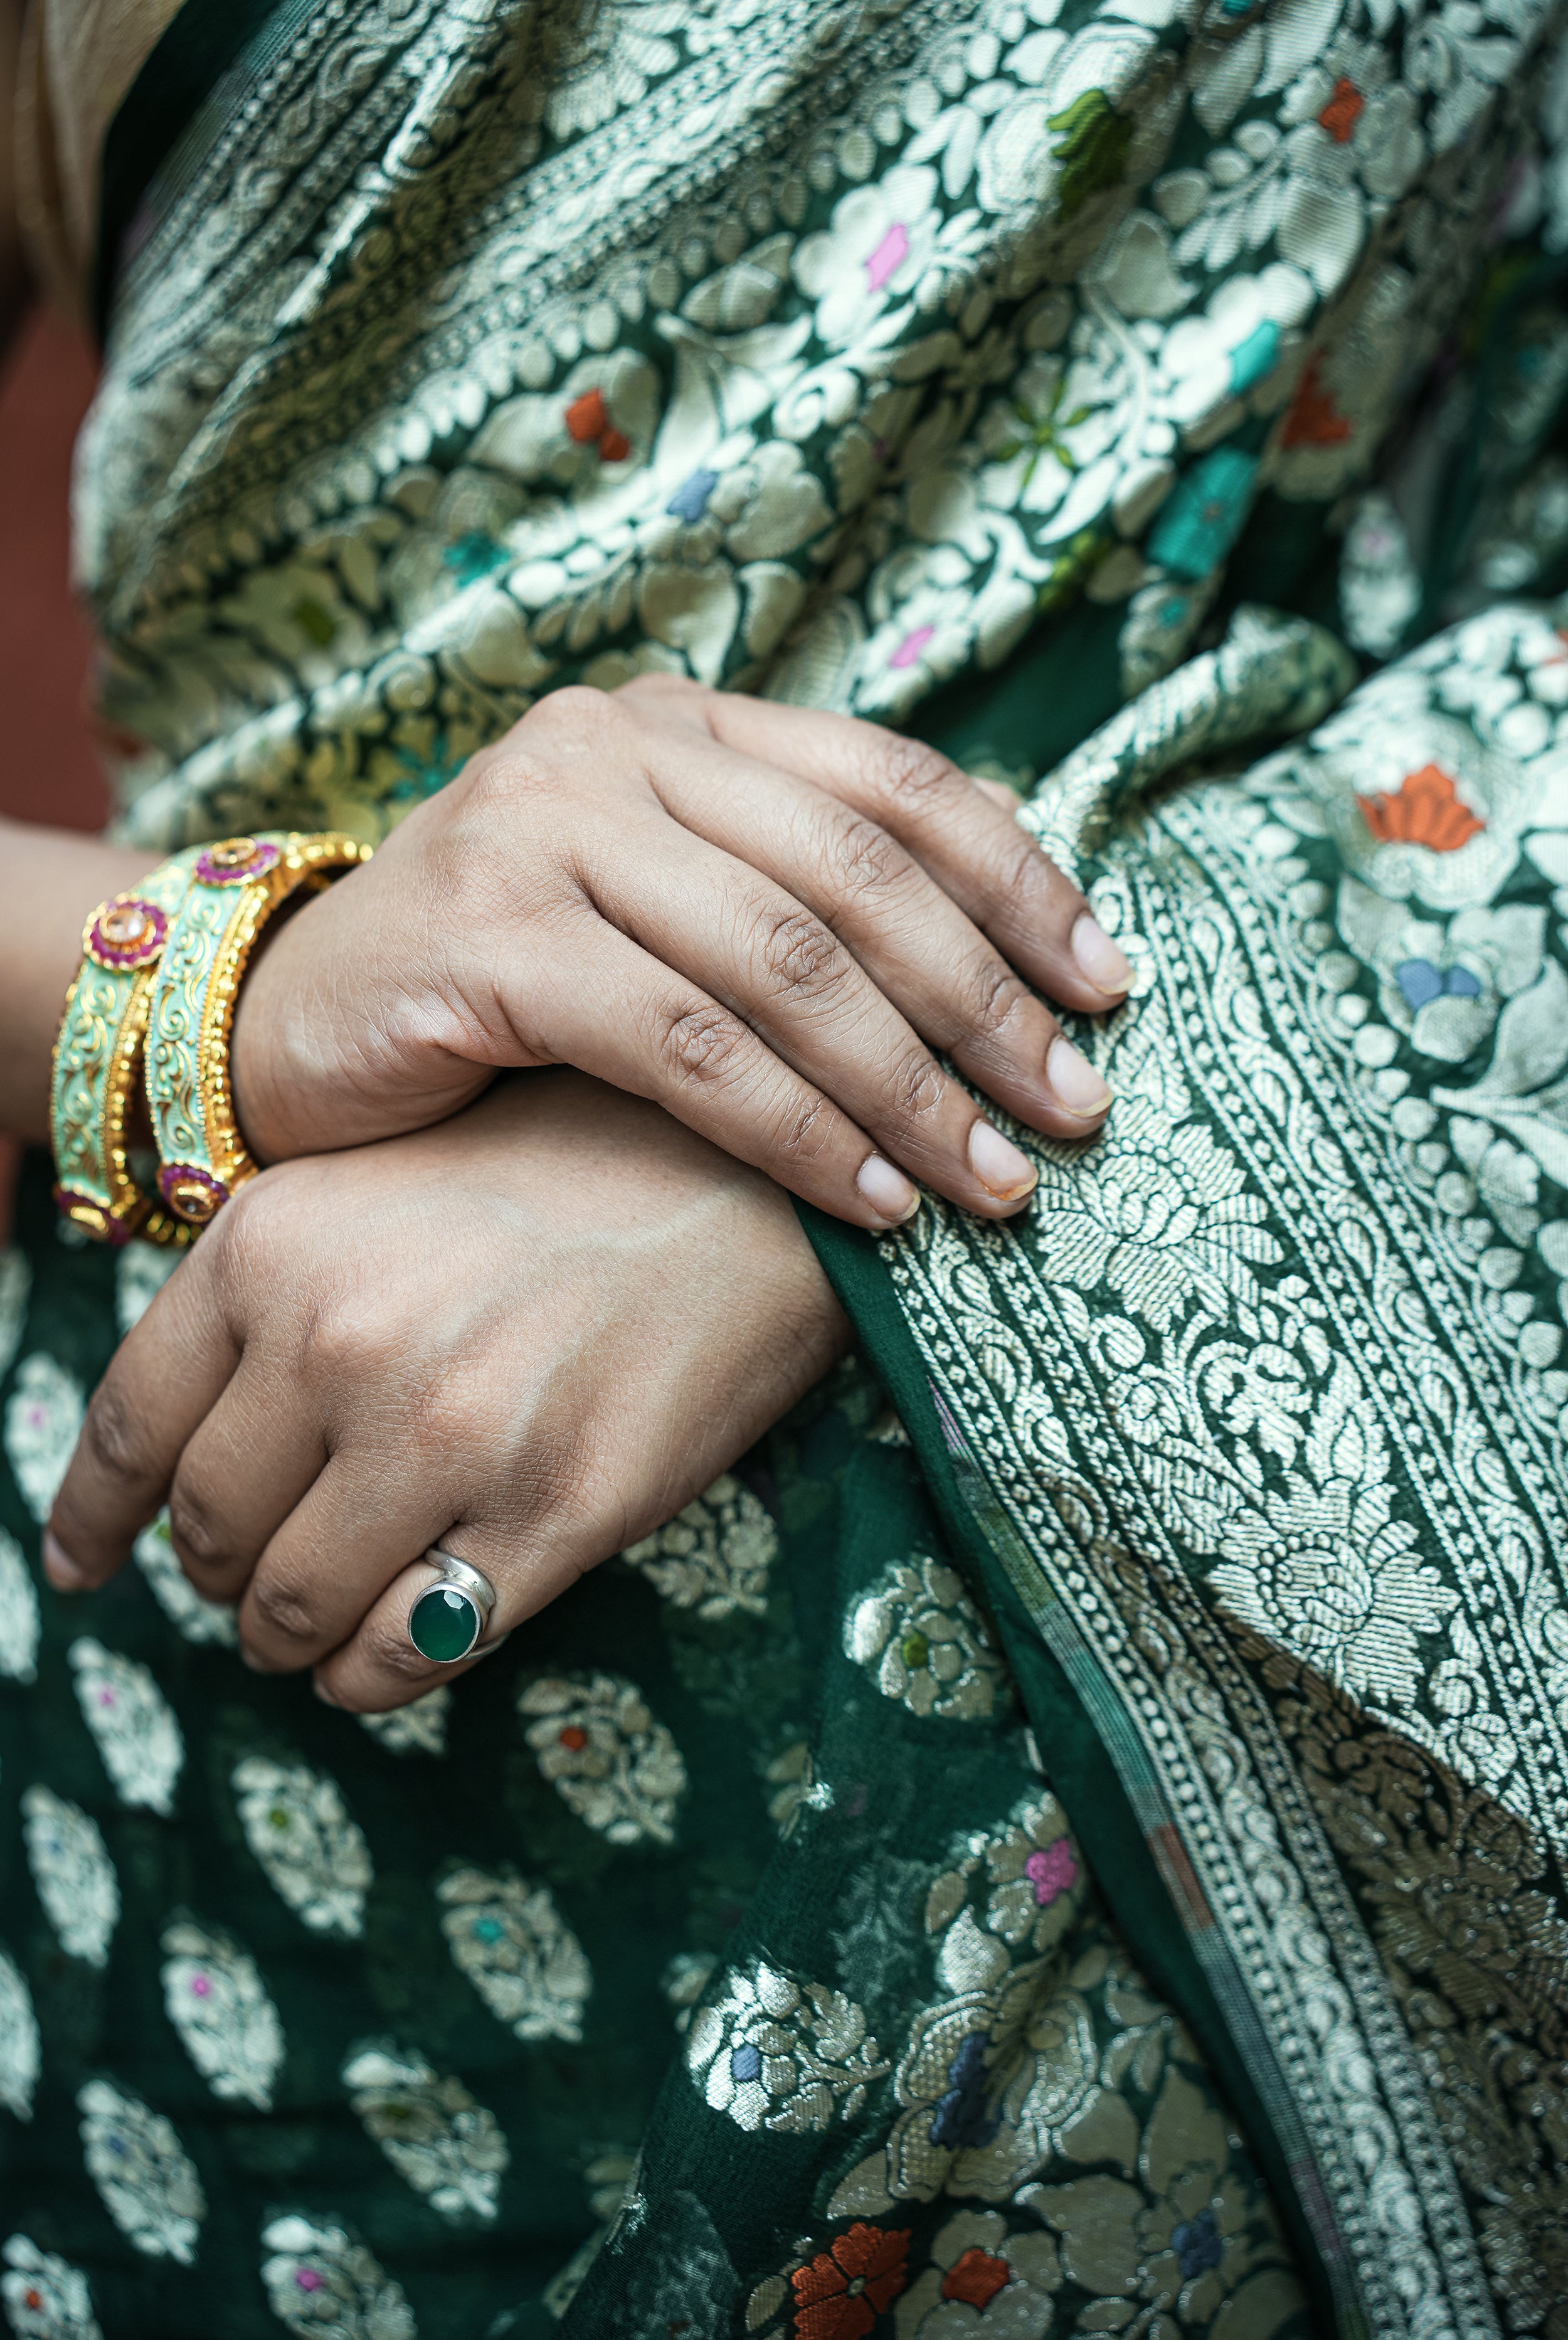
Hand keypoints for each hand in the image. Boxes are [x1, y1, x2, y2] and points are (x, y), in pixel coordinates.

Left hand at [44, 1072, 850, 1708]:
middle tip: (254, 1577)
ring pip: (294, 1611)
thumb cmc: (567, 1175)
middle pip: (210, 1531)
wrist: (754, 1176)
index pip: (134, 1429)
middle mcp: (342, 1341)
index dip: (92, 1520)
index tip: (80, 1569)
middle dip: (219, 1574)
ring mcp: (450, 1435)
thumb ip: (268, 1297)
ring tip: (314, 1626)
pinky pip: (413, 1652)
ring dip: (289, 1638)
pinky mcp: (558, 1512)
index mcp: (274, 1247)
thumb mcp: (375, 1191)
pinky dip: (379, 1672)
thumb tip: (177, 1449)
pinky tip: (393, 1648)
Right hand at [231, 674, 1126, 1229]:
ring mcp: (541, 830)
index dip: (1020, 881)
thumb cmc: (505, 986)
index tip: (1106, 986)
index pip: (893, 781)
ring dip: (909, 1085)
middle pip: (858, 872)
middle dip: (985, 1002)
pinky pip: (686, 1042)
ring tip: (992, 1182)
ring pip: (782, 961)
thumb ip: (785, 905)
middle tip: (1074, 1108)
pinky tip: (868, 1202)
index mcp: (680, 724)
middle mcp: (614, 747)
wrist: (285, 1022)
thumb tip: (996, 981)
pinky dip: (794, 1128)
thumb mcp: (655, 911)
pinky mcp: (487, 939)